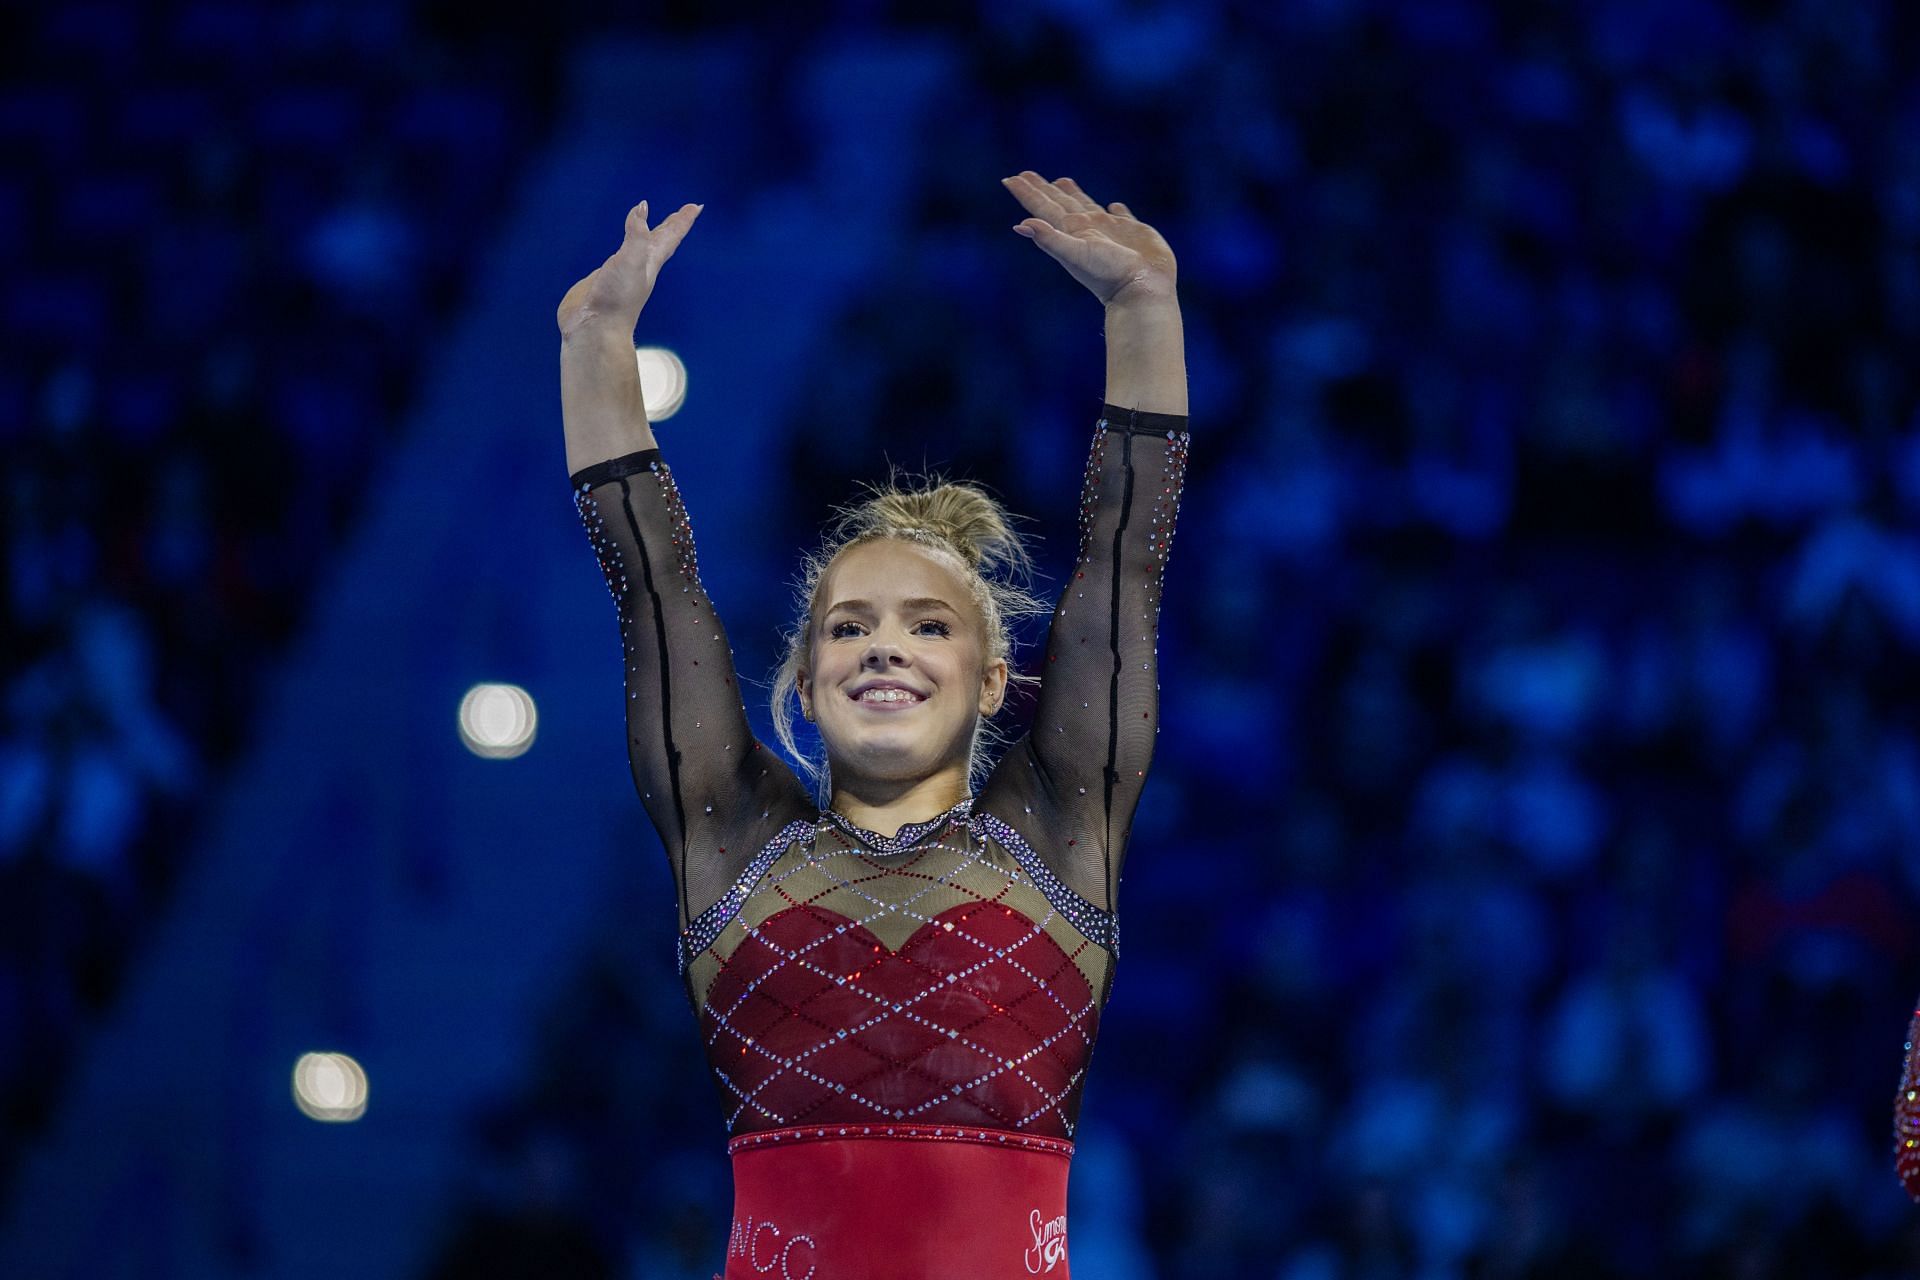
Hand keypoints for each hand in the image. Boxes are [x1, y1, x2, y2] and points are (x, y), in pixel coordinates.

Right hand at [556, 199, 702, 336]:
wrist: (595, 328)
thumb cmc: (617, 298)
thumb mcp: (631, 259)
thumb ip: (637, 234)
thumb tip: (642, 208)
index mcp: (650, 261)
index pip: (670, 236)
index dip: (683, 220)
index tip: (697, 206)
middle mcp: (640, 266)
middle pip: (661, 241)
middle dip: (673, 225)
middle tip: (686, 212)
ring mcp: (623, 273)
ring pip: (642, 249)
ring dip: (652, 236)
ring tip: (658, 227)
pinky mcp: (605, 279)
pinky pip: (620, 257)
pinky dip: (626, 248)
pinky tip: (623, 251)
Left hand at [1001, 171, 1175, 307]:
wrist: (1142, 292)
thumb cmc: (1109, 274)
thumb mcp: (1076, 254)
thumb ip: (1050, 238)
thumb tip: (1020, 225)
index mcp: (1071, 231)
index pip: (1044, 207)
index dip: (1027, 193)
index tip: (1009, 179)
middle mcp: (1087, 229)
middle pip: (1060, 203)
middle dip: (1044, 189)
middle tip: (1026, 174)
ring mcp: (1110, 231)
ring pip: (1087, 206)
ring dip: (1073, 195)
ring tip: (1062, 182)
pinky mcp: (1133, 232)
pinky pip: (1121, 215)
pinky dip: (1117, 209)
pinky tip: (1114, 206)